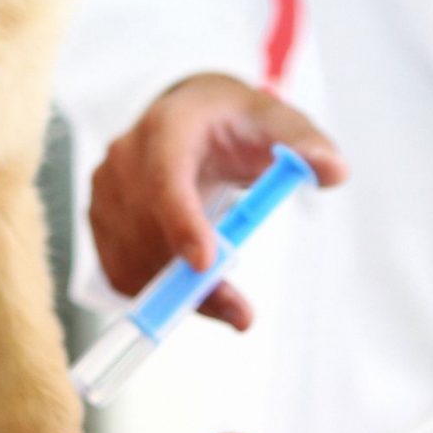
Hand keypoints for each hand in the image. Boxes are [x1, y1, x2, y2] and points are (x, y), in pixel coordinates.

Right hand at [90, 73, 345, 328]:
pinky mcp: (100, 219)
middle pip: (148, 227)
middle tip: (241, 313)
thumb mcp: (278, 123)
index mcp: (168, 125)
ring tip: (230, 305)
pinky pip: (121, 271)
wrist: (196, 119)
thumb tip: (332, 170)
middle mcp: (126, 154)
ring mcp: (106, 188)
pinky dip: (156, 293)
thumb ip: (306, 145)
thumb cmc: (238, 123)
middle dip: (191, 279)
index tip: (206, 265)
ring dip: (177, 293)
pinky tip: (191, 291)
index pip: (165, 174)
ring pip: (133, 256)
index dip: (181, 221)